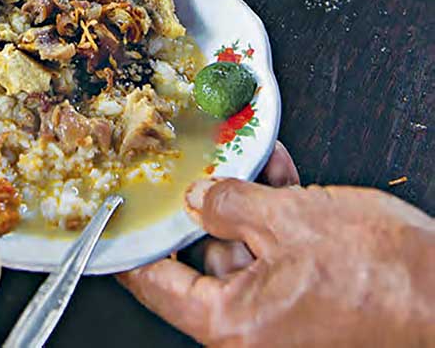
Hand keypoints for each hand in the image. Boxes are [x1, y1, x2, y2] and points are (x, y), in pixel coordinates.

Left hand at [118, 168, 434, 345]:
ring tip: (257, 162)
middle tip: (208, 167)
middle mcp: (254, 332)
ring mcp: (284, 321)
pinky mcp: (311, 305)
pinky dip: (279, 218)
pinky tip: (283, 175)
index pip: (158, 285)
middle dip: (211, 210)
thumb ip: (228, 204)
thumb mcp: (286, 218)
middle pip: (205, 263)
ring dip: (251, 205)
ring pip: (247, 251)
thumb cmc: (377, 272)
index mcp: (234, 324)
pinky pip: (279, 256)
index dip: (132, 249)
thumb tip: (197, 198)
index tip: (115, 225)